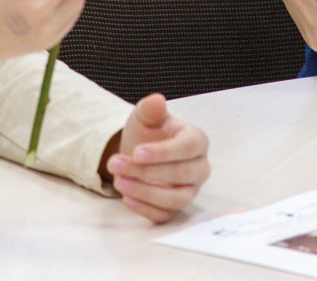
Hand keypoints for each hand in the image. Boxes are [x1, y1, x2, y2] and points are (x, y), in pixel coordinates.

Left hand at [104, 93, 209, 222]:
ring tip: (119, 181)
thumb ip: (150, 109)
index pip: (187, 148)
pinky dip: (145, 209)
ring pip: (176, 199)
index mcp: (197, 140)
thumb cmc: (148, 133)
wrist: (139, 154)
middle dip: (147, 171)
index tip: (136, 152)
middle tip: (116, 164)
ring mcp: (190, 190)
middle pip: (181, 174)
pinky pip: (165, 215)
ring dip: (145, 192)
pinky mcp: (176, 209)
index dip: (162, 152)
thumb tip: (157, 100)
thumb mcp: (145, 117)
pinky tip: (126, 197)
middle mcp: (200, 167)